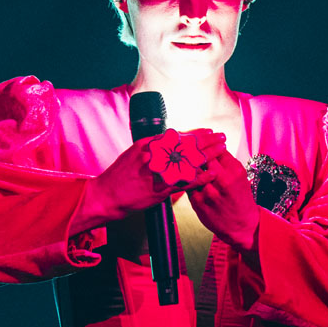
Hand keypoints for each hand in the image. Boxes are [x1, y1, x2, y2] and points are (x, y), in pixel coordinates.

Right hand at [81, 129, 227, 226]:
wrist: (105, 195)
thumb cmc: (118, 177)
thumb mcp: (132, 155)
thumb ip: (151, 149)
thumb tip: (166, 144)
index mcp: (146, 145)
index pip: (176, 136)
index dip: (194, 134)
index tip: (208, 131)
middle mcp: (153, 155)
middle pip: (186, 145)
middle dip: (206, 140)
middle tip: (221, 137)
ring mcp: (156, 172)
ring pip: (187, 161)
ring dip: (207, 154)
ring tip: (222, 149)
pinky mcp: (159, 189)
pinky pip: (184, 182)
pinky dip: (199, 176)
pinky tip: (211, 173)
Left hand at [187, 150, 259, 253]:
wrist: (242, 226)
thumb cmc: (241, 199)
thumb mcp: (240, 177)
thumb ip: (226, 162)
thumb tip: (211, 146)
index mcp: (235, 172)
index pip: (218, 150)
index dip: (210, 145)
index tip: (206, 143)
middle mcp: (223, 181)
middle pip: (204, 158)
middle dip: (198, 153)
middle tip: (192, 149)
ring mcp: (209, 193)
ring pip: (194, 171)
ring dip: (190, 165)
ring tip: (186, 160)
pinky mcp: (198, 203)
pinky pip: (188, 185)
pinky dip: (187, 179)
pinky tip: (185, 175)